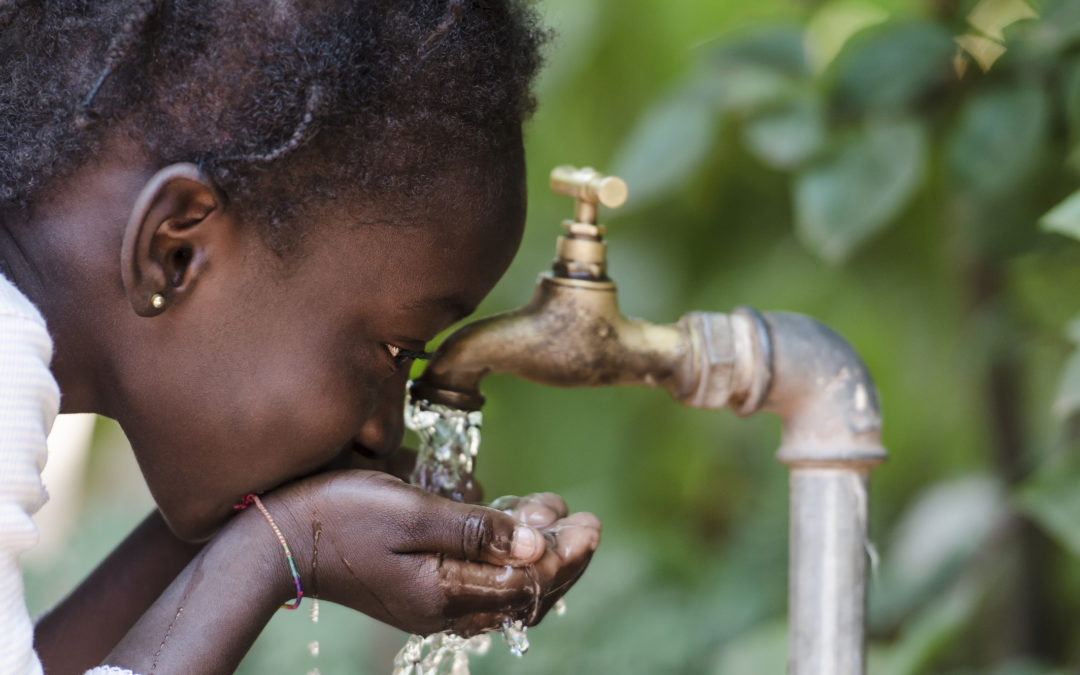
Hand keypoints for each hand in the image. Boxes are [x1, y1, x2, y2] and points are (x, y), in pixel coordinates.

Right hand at [265, 471, 599, 635]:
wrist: (276, 539)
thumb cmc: (340, 517)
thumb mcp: (411, 513)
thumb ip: (476, 530)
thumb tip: (537, 544)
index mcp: (447, 595)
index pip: (529, 583)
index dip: (566, 554)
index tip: (591, 523)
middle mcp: (444, 609)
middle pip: (524, 593)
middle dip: (561, 556)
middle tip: (585, 521)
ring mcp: (431, 603)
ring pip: (503, 587)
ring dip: (533, 553)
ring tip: (551, 512)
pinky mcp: (418, 590)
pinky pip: (477, 581)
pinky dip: (502, 555)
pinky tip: (509, 523)